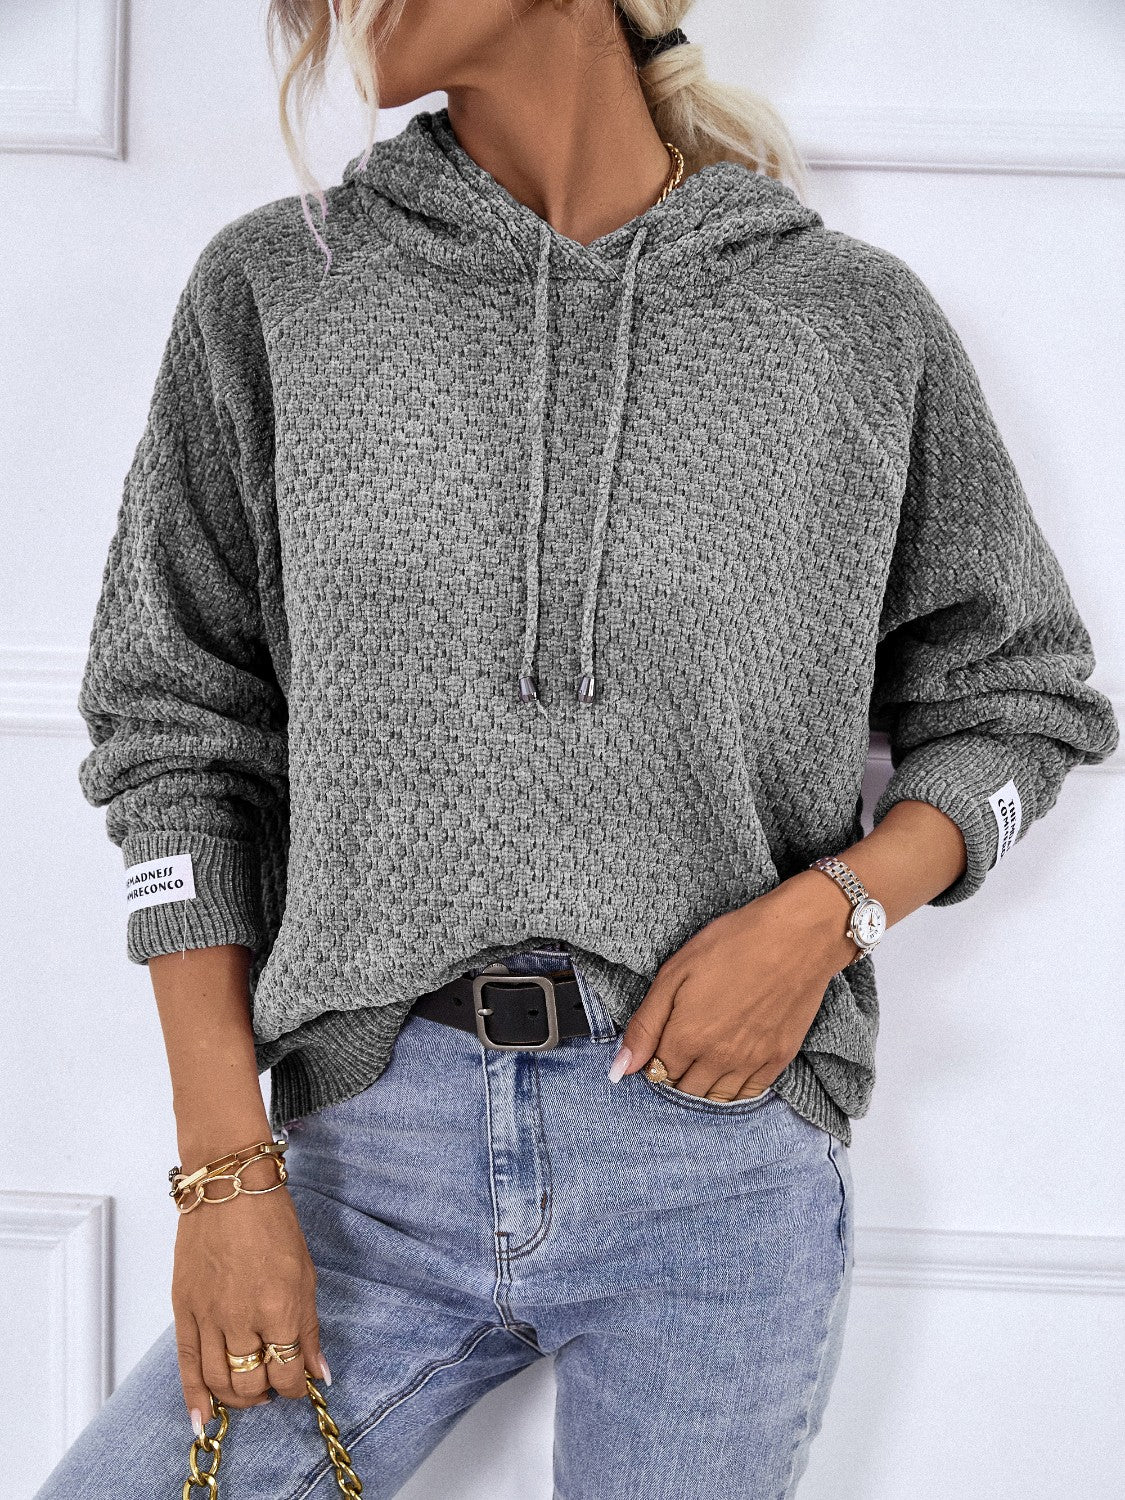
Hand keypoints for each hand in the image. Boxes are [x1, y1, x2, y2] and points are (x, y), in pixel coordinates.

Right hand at [172, 1165, 328, 1434]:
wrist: (229, 1189)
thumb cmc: (272, 1224)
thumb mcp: (305, 1274)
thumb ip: (309, 1329)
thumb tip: (318, 1372)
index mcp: (279, 1307)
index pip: (288, 1372)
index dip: (296, 1386)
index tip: (299, 1382)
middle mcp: (242, 1318)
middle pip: (252, 1381)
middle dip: (267, 1392)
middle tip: (274, 1387)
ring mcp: (209, 1316)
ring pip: (220, 1380)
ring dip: (236, 1398)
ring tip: (249, 1395)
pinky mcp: (184, 1310)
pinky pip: (186, 1366)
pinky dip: (194, 1398)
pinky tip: (202, 1419)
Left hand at [609, 870, 858, 1099]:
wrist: (796, 937)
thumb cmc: (733, 943)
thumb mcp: (675, 973)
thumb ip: (645, 1025)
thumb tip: (621, 1069)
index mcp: (687, 1038)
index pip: (655, 1074)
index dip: (650, 1060)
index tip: (656, 1043)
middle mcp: (718, 1059)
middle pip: (683, 1090)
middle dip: (673, 1075)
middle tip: (677, 1048)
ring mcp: (751, 1063)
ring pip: (715, 1098)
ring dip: (701, 1086)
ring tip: (700, 1058)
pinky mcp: (778, 1059)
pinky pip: (749, 1093)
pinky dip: (733, 1089)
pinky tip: (728, 1069)